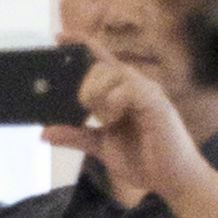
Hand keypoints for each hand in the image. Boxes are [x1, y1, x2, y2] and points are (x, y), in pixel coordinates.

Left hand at [41, 37, 208, 200]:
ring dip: (97, 95)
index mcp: (121, 93)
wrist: (172, 180)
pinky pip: (128, 89)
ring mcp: (147, 92)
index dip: (81, 46)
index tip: (58, 37)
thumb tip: (45, 132)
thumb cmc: (143, 160)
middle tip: (89, 112)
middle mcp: (135, 86)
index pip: (100, 62)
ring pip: (111, 74)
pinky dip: (114, 102)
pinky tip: (114, 118)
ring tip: (105, 119)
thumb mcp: (100, 146)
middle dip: (85, 88)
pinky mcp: (156, 102)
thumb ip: (75, 136)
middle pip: (99, 67)